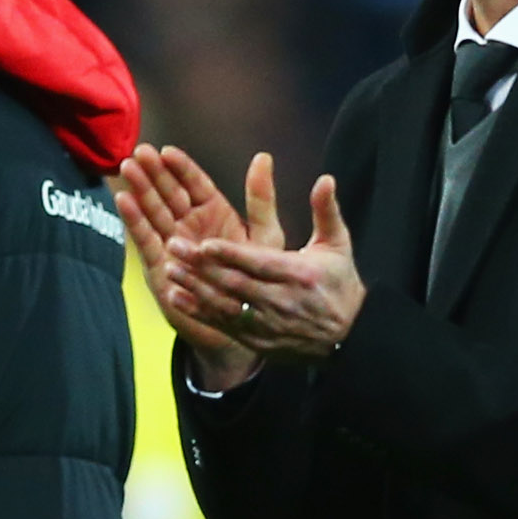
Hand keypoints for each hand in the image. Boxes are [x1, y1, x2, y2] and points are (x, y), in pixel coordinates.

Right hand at [113, 148, 261, 390]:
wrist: (241, 323)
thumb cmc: (257, 280)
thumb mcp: (265, 236)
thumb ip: (261, 200)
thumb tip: (262, 157)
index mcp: (216, 214)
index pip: (195, 184)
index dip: (181, 168)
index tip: (167, 151)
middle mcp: (191, 225)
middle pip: (169, 193)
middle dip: (154, 173)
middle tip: (139, 152)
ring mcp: (174, 244)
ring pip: (154, 211)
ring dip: (140, 190)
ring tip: (126, 168)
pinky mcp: (160, 266)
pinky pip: (146, 239)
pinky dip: (134, 220)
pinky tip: (123, 200)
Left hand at [167, 152, 361, 367]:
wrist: (348, 337)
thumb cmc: (339, 284)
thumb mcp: (338, 245)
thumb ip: (326, 211)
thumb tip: (325, 179)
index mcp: (299, 274)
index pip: (259, 264)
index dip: (231, 255)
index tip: (206, 243)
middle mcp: (280, 301)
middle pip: (234, 283)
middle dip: (202, 266)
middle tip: (174, 246)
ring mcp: (266, 324)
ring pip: (224, 305)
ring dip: (194, 287)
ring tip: (169, 269)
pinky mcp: (257, 340)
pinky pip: (222, 325)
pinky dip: (198, 311)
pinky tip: (176, 296)